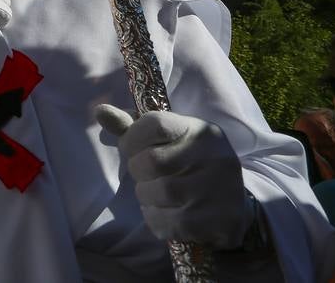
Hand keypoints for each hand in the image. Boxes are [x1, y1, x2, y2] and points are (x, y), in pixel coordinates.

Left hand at [95, 105, 251, 249]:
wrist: (234, 205)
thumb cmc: (189, 165)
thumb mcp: (168, 139)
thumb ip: (132, 127)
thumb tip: (100, 111)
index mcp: (200, 130)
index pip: (155, 123)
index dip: (131, 138)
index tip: (130, 149)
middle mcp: (215, 155)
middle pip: (151, 161)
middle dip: (137, 172)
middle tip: (144, 177)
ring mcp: (221, 189)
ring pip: (159, 193)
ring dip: (146, 197)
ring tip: (154, 195)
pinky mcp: (221, 220)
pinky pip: (172, 223)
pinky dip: (158, 220)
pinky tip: (165, 214)